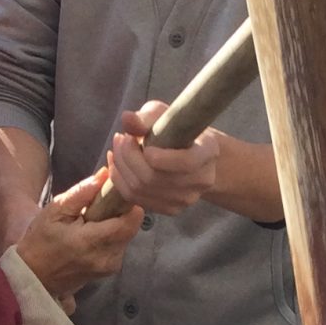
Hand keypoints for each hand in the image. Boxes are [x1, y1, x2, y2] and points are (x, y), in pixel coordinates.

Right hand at [12, 172, 143, 303]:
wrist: (34, 277)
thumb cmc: (40, 241)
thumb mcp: (55, 211)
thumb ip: (82, 192)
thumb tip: (105, 174)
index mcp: (91, 242)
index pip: (131, 219)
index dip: (128, 202)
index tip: (114, 193)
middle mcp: (106, 257)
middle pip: (131, 226)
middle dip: (120, 212)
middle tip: (99, 207)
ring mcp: (110, 267)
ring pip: (127, 235)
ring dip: (116, 224)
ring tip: (93, 222)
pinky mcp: (110, 270)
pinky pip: (121, 245)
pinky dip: (112, 235)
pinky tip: (93, 235)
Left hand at [106, 103, 221, 214]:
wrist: (191, 154)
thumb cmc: (177, 130)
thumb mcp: (165, 115)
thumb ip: (146, 117)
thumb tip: (126, 118)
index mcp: (207, 153)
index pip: (186, 163)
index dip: (159, 156)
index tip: (138, 139)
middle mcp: (201, 181)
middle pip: (154, 178)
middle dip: (128, 156)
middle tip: (121, 139)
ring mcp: (186, 199)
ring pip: (140, 189)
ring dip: (121, 166)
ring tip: (118, 148)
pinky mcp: (171, 209)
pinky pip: (135, 198)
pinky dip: (120, 180)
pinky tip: (118, 164)